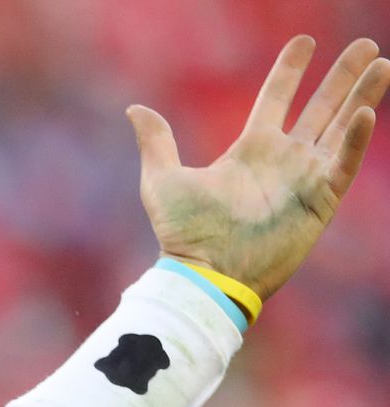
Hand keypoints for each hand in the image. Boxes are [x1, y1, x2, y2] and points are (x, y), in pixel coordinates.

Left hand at [129, 36, 388, 301]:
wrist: (207, 272)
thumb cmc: (183, 234)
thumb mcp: (162, 180)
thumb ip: (157, 142)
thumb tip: (135, 109)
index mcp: (250, 150)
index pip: (276, 98)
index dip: (291, 70)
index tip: (305, 41)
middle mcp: (283, 160)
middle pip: (320, 107)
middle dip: (343, 76)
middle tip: (367, 46)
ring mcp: (305, 178)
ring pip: (343, 126)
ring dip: (363, 96)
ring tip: (384, 63)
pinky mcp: (320, 200)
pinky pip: (343, 163)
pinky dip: (355, 140)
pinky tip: (365, 113)